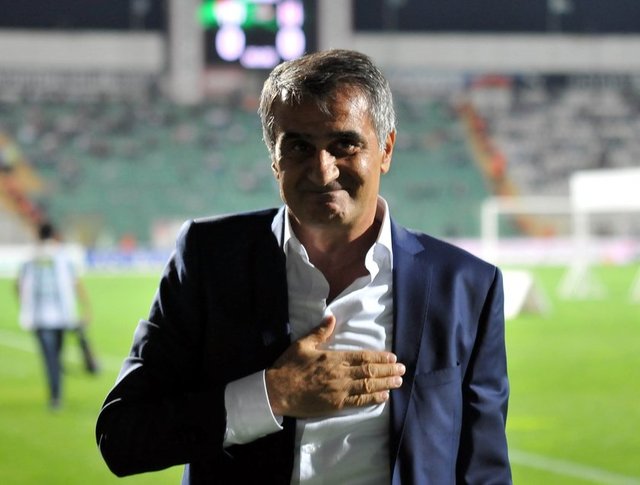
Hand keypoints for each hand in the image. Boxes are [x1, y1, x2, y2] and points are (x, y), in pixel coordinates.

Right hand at [265, 316, 404, 417]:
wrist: (277, 391)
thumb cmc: (289, 366)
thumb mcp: (303, 344)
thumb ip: (320, 331)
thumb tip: (332, 317)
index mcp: (333, 357)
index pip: (362, 356)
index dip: (380, 357)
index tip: (393, 358)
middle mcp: (340, 374)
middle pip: (369, 371)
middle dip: (387, 371)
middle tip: (402, 370)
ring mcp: (339, 390)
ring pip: (367, 386)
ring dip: (385, 384)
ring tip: (398, 382)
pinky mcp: (335, 404)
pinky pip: (358, 402)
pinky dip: (372, 399)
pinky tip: (383, 397)